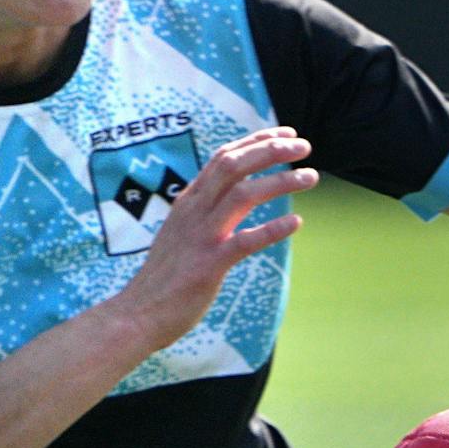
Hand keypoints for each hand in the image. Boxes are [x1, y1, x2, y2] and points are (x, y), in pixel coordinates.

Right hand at [108, 127, 314, 348]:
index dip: (256, 142)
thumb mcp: (183, 232)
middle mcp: (194, 211)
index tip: (287, 134)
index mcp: (189, 202)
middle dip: (270, 150)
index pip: (223, 158)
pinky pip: (244, 241)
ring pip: (242, 195)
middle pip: (233, 165)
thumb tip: (233, 197)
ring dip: (279, 182)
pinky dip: (272, 229)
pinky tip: (296, 222)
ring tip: (310, 177)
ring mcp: (201, 236)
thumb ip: (205, 212)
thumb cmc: (167, 276)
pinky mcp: (209, 264)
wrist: (138, 313)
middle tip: (304, 146)